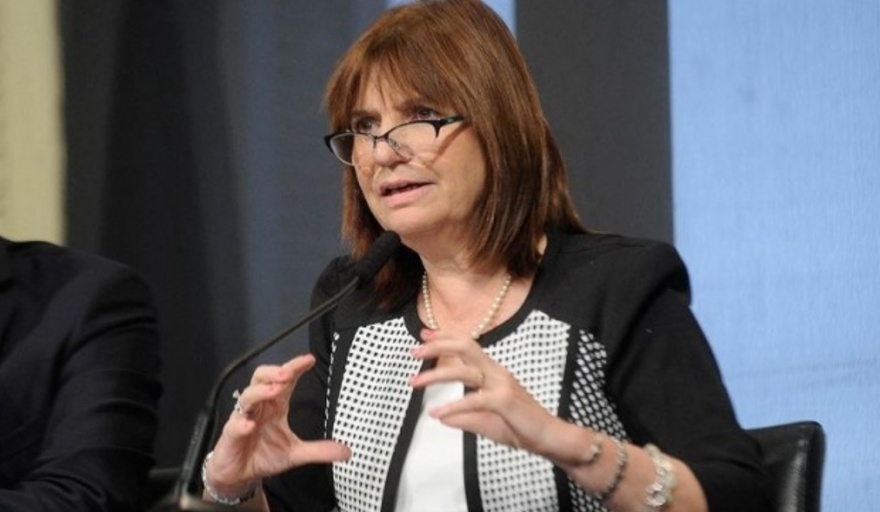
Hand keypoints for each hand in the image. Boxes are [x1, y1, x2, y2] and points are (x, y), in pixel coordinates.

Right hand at [205, 354, 350, 495]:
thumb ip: (319, 450)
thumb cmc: (264, 455)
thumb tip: (346, 452)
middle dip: (274, 373)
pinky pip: (234, 426)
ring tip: (273, 390)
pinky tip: (250, 425)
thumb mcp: (295, 453)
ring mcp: (243, 419)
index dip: (295, 368)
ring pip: (247, 396)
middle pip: (261, 378)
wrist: (240, 475)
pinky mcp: (230, 435)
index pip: (285, 381)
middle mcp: (259, 408)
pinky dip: (241, 424)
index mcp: (274, 407)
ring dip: (260, 391)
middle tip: (288, 373)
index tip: (309, 359)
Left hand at [409, 328, 558, 454]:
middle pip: (465, 347)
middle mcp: (496, 372)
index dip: (445, 337)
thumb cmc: (521, 428)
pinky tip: (437, 413)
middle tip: (413, 350)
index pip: (467, 345)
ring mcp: (501, 385)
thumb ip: (464, 417)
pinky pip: (474, 400)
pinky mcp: (504, 401)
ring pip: (464, 371)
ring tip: (415, 381)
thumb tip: (441, 418)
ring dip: (436, 374)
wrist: (550, 438)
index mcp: (492, 372)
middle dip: (437, 345)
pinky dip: (453, 406)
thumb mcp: (486, 422)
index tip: (424, 335)